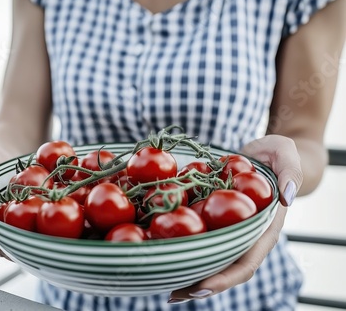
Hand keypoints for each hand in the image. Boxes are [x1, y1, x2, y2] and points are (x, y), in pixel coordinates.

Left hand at [168, 135, 303, 302]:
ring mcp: (227, 230)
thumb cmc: (276, 154)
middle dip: (199, 284)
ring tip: (162, 286)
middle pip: (222, 268)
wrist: (261, 153)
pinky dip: (179, 246)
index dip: (225, 278)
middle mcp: (243, 236)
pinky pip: (196, 236)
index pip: (246, 262)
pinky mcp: (212, 220)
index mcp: (263, 230)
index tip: (202, 287)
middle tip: (173, 295)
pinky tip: (158, 251)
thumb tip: (287, 198)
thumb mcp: (286, 154)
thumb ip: (291, 173)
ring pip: (207, 257)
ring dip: (186, 273)